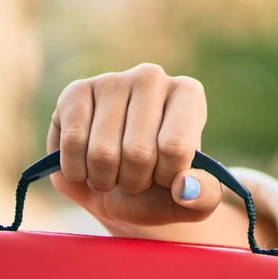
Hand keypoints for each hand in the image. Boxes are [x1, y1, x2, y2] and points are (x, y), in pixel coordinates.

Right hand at [48, 64, 223, 231]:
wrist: (120, 191)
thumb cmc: (162, 190)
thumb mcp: (195, 200)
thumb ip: (205, 196)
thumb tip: (185, 187)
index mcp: (189, 94)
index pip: (176, 146)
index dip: (167, 176)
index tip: (167, 175)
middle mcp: (151, 78)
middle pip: (138, 152)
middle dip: (135, 182)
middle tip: (136, 177)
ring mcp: (111, 81)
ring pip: (103, 152)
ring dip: (105, 179)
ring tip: (113, 172)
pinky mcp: (75, 92)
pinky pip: (72, 144)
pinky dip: (77, 170)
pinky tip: (86, 165)